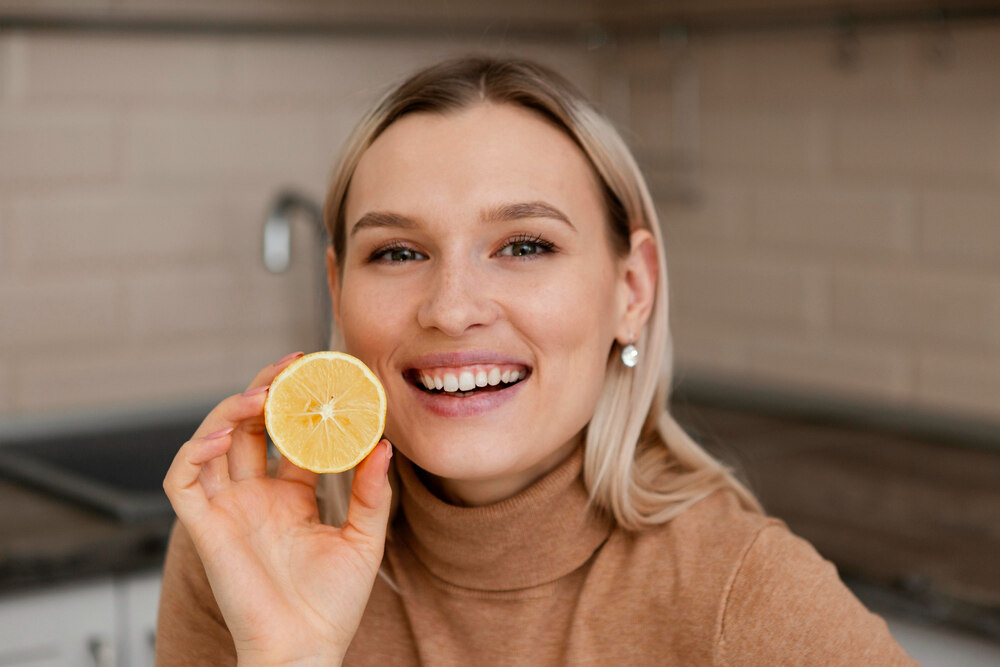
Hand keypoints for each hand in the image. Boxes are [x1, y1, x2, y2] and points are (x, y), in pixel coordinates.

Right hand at [163, 352, 392, 665]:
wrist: (305, 650)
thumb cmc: (333, 605)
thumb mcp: (363, 538)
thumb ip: (373, 492)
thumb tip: (385, 445)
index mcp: (289, 497)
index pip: (288, 436)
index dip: (301, 405)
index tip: (326, 376)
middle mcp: (254, 497)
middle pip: (249, 427)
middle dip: (267, 390)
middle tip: (295, 364)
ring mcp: (227, 509)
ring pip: (214, 441)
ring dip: (233, 409)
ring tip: (266, 391)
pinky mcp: (204, 527)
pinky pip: (182, 479)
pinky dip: (194, 450)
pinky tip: (225, 433)